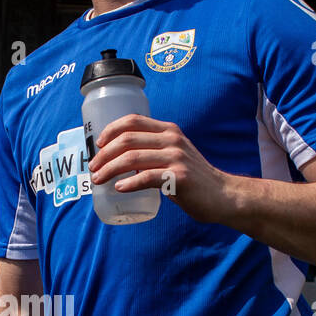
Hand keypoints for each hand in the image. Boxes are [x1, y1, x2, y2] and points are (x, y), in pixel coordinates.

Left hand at [89, 114, 229, 222]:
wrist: (221, 195)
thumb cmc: (193, 178)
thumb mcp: (174, 155)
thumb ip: (153, 152)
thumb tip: (120, 160)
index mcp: (168, 130)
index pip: (133, 121)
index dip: (110, 130)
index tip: (98, 145)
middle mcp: (172, 139)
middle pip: (127, 140)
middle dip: (104, 155)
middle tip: (93, 169)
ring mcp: (176, 158)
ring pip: (132, 158)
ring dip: (110, 169)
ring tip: (99, 179)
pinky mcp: (179, 177)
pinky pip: (147, 178)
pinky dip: (129, 183)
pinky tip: (119, 188)